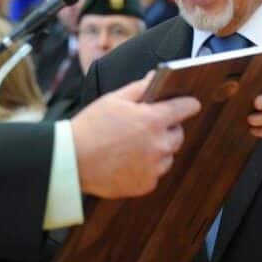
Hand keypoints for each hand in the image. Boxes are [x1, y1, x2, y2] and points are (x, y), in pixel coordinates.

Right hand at [72, 74, 200, 197]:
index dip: (188, 104)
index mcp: (153, 120)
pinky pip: (155, 173)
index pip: (186, 108)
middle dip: (168, 128)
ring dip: (158, 149)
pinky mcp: (146, 184)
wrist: (71, 161)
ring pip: (168, 155)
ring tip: (133, 145)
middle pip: (178, 134)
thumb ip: (140, 88)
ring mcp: (154, 167)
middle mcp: (158, 145)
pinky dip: (146, 167)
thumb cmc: (91, 127)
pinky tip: (127, 160)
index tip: (189, 104)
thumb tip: (156, 77)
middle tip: (148, 126)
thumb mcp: (114, 99)